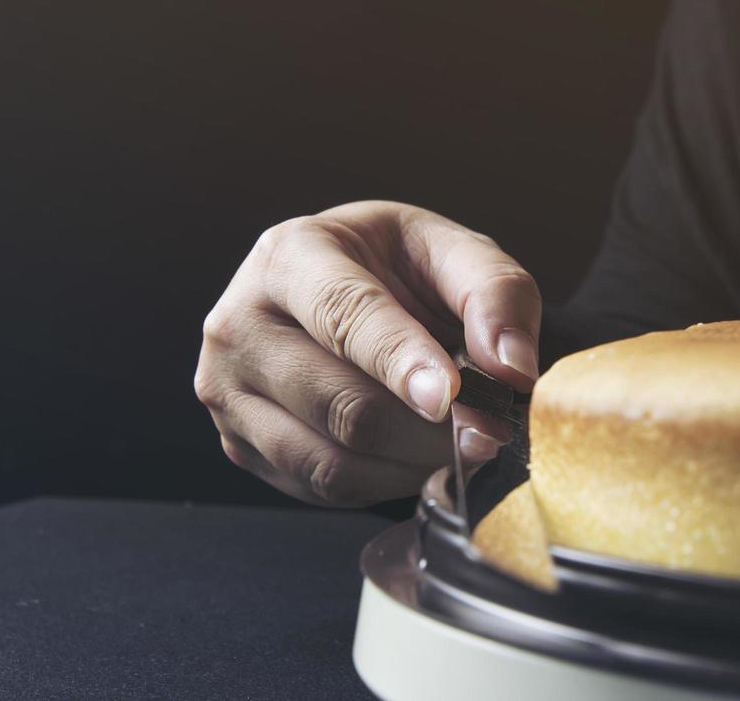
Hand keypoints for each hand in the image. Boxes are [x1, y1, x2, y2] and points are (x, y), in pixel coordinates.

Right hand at [194, 201, 539, 505]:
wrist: (343, 291)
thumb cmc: (396, 269)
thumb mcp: (454, 251)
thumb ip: (494, 295)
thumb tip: (511, 368)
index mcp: (290, 253)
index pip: (344, 315)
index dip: (401, 361)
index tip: (453, 396)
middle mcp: (241, 321)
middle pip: (340, 402)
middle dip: (428, 429)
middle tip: (490, 432)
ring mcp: (228, 389)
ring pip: (329, 459)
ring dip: (412, 463)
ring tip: (460, 441)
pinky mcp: (239, 443)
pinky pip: (322, 488)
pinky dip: (384, 481)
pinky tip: (414, 453)